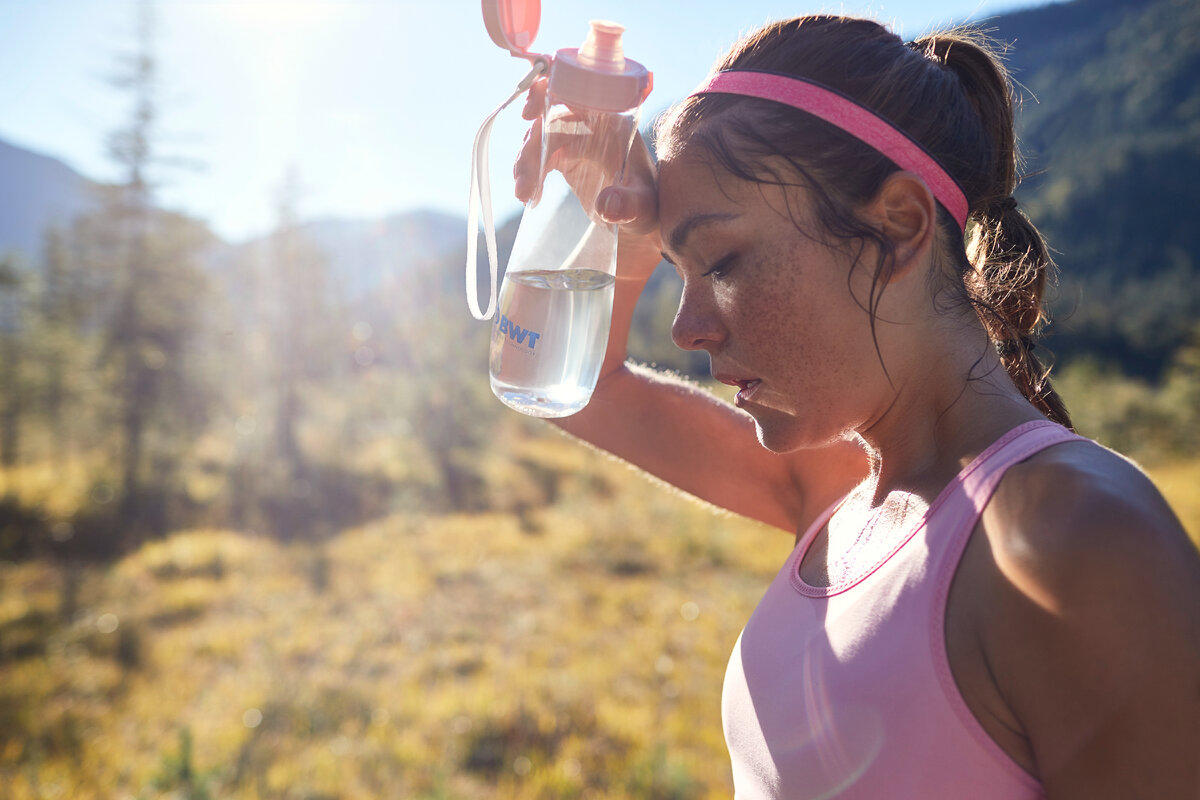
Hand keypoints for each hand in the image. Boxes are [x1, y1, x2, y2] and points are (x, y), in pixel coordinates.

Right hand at [513, 77, 661, 277]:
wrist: (639, 214)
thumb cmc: (646, 204)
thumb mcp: (643, 205)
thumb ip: (630, 205)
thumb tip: (607, 207)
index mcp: (612, 118)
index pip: (576, 90)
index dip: (549, 91)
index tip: (530, 113)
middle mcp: (590, 121)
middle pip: (549, 116)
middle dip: (531, 145)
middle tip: (523, 182)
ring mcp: (573, 135)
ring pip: (538, 136)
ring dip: (525, 162)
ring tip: (523, 194)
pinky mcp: (562, 152)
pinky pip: (537, 153)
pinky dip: (527, 171)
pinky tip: (527, 195)